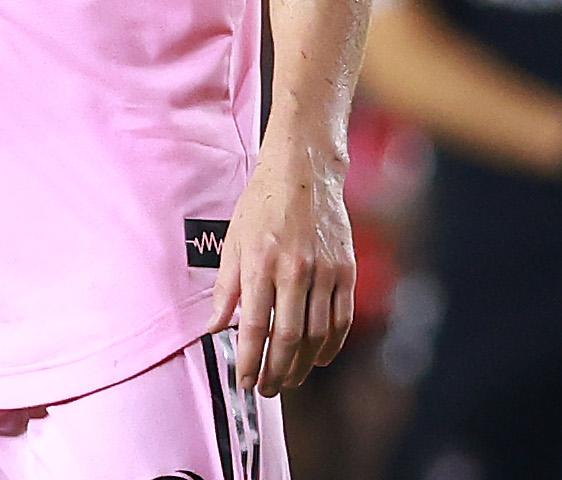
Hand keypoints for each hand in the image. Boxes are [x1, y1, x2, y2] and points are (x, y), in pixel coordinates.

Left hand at [206, 139, 356, 397]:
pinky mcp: (346, 270)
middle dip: (276, 372)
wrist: (303, 172)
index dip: (248, 360)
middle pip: (288, 338)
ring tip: (289, 380)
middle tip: (266, 390)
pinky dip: (331, 346)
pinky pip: (341, 319)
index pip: (253, 326)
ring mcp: (325, 271)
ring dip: (303, 366)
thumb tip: (215, 326)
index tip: (242, 380)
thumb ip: (226, 287)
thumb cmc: (262, 204)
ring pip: (317, 335)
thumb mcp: (234, 240)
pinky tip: (319, 359)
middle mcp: (295, 269)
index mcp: (261, 263)